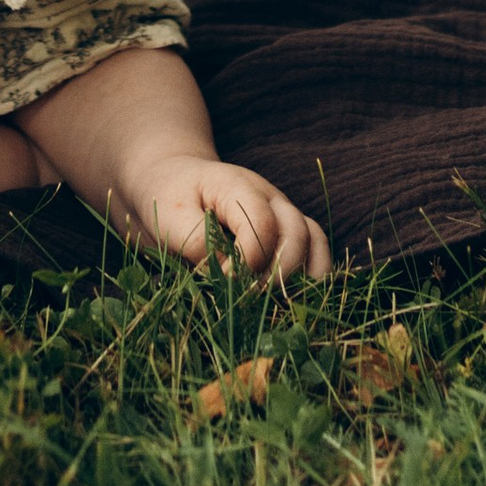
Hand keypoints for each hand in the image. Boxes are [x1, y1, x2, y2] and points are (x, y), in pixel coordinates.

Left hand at [121, 155, 330, 282]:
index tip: (226, 280)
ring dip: (302, 278)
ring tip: (277, 304)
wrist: (174, 182)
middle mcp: (270, 197)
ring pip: (315, 242)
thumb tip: (228, 274)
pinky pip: (316, 252)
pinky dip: (313, 278)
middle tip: (251, 297)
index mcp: (238, 186)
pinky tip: (293, 302)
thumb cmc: (170, 199)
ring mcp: (283, 214)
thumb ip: (196, 242)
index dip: (248, 258)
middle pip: (297, 233)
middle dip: (278, 273)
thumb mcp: (169, 216)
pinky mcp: (288, 234)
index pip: (261, 222)